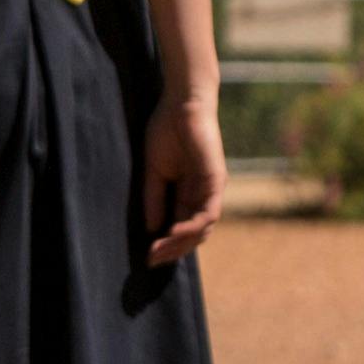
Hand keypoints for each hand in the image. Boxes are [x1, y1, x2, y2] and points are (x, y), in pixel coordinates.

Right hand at [141, 96, 227, 265]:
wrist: (180, 103)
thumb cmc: (166, 131)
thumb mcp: (154, 171)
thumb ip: (155, 198)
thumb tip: (151, 229)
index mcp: (188, 193)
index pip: (181, 228)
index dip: (166, 245)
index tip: (147, 257)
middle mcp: (203, 195)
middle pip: (193, 234)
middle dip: (172, 250)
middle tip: (151, 260)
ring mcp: (211, 189)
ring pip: (202, 229)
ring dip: (181, 243)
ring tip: (159, 250)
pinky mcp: (216, 180)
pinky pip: (208, 213)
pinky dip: (192, 226)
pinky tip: (172, 233)